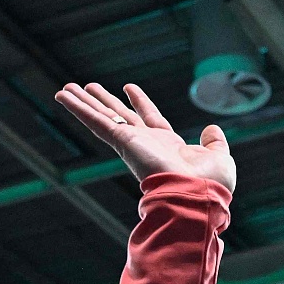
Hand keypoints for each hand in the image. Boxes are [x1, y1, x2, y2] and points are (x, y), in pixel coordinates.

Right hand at [54, 83, 235, 193]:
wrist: (197, 197)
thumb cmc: (210, 185)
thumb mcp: (219, 158)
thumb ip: (215, 142)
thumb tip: (212, 129)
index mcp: (167, 146)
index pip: (149, 118)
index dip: (139, 102)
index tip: (128, 87)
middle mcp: (146, 144)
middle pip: (119, 116)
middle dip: (104, 102)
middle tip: (87, 87)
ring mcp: (132, 143)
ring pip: (103, 117)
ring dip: (83, 103)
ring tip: (66, 88)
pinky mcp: (123, 142)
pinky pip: (97, 122)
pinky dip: (79, 109)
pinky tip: (63, 96)